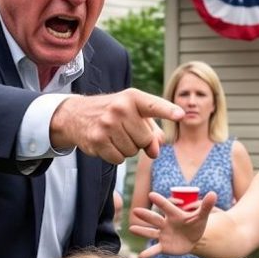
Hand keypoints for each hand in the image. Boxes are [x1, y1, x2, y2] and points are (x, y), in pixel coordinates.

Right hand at [48, 89, 181, 163]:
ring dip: (127, 150)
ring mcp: (107, 124)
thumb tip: (155, 151)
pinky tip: (107, 144)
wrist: (77, 115)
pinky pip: (119, 159)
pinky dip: (115, 156)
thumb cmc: (114, 114)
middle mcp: (120, 109)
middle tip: (125, 131)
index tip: (181, 114)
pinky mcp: (97, 140)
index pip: (154, 106)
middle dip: (139, 141)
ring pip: (132, 152)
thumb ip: (151, 131)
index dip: (168, 111)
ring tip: (115, 136)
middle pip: (145, 140)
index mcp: (133, 98)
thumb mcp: (134, 114)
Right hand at [133, 190, 215, 257]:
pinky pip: (154, 249)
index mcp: (174, 214)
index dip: (160, 201)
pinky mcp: (163, 246)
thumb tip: (213, 193)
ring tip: (131, 229)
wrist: (193, 239)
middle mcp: (165, 223)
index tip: (151, 195)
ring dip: (142, 231)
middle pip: (155, 219)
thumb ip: (206, 206)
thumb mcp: (202, 216)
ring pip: (150, 233)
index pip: (166, 207)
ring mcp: (163, 235)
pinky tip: (140, 256)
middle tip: (136, 211)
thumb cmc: (195, 224)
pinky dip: (148, 253)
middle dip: (146, 216)